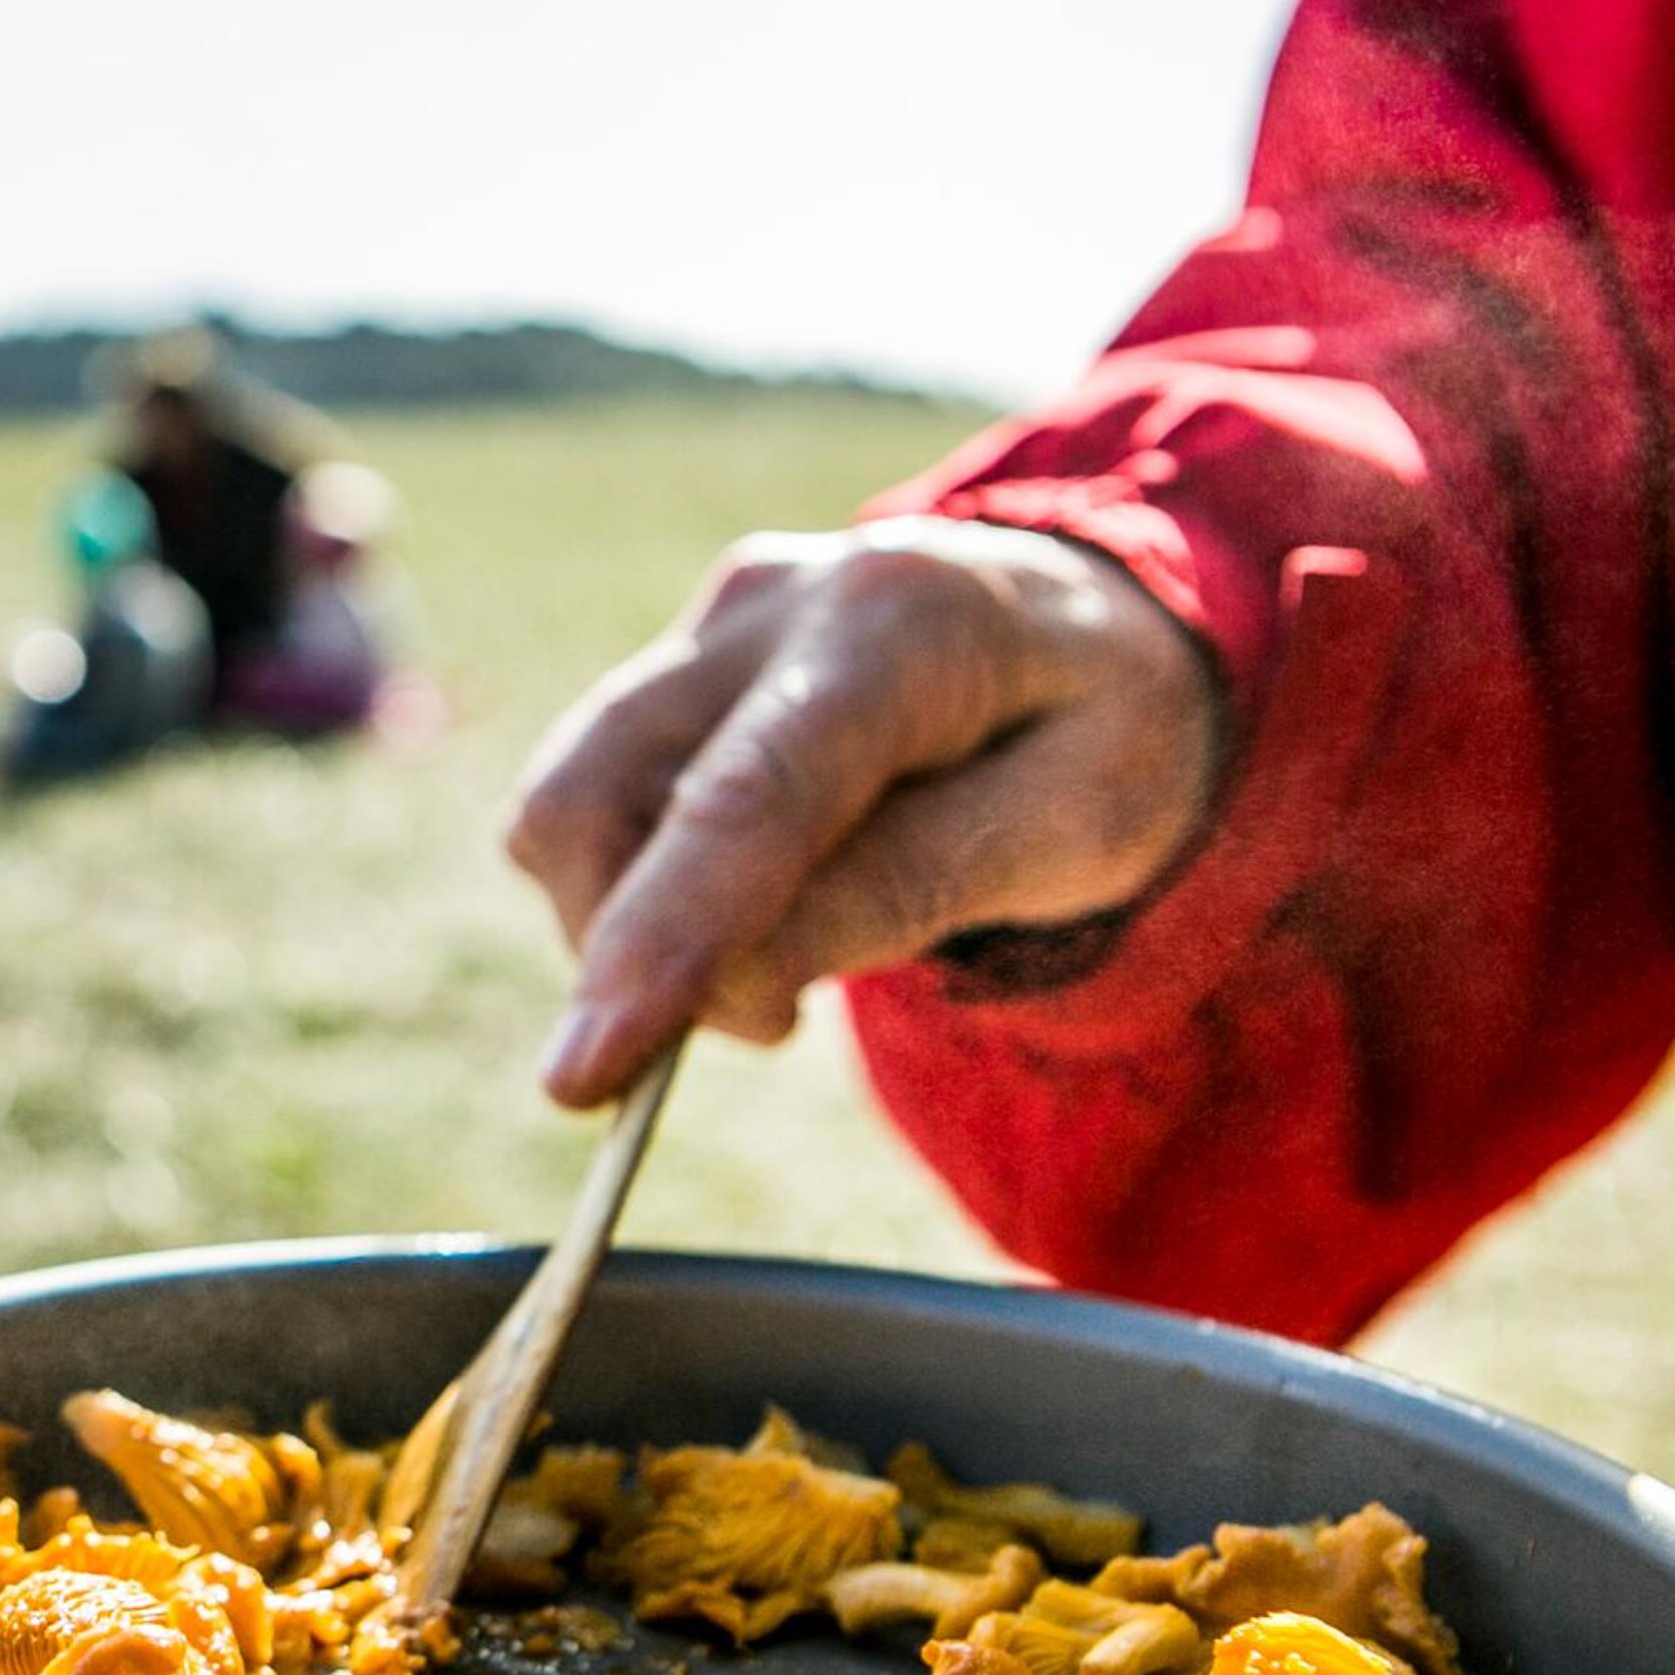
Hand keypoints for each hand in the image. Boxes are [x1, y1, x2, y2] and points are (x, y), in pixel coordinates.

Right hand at [504, 519, 1222, 1104]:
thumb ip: (915, 888)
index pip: (746, 794)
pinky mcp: (672, 662)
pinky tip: (752, 896)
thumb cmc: (1105, 737)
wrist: (1098, 622)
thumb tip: (734, 979)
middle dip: (627, 950)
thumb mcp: (1081, 829)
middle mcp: (779, 602)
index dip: (660, 933)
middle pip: (599, 791)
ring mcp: (709, 625)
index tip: (584, 1073)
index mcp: (906, 622)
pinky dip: (646, 888)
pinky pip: (593, 799)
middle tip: (774, 1021)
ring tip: (782, 959)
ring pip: (569, 802)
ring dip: (635, 927)